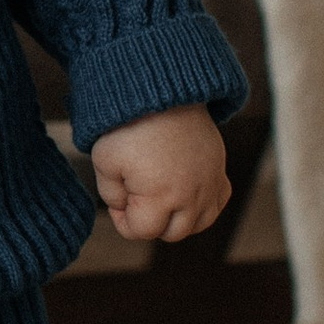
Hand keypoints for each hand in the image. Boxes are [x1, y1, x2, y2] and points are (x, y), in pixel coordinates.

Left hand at [91, 105, 230, 242]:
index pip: (142, 231)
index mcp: (160, 197)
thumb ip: (112, 196)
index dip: (123, 220)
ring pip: (199, 223)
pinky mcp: (218, 167)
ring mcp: (208, 182)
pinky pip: (218, 201)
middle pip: (172, 233)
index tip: (118, 200)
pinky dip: (203, 205)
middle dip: (150, 222)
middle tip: (136, 198)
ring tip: (159, 199)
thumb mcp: (104, 162)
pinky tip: (185, 193)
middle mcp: (190, 196)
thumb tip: (124, 208)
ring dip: (178, 219)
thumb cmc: (128, 125)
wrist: (161, 89)